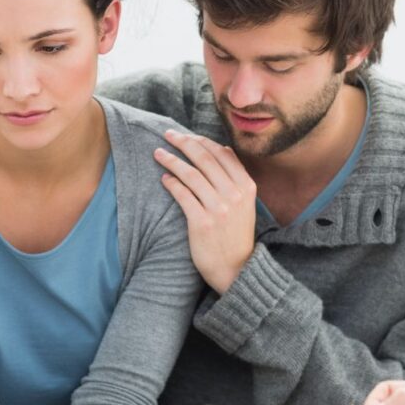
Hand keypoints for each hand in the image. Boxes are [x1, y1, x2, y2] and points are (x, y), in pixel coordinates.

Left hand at [155, 129, 255, 293]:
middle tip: (167, 135)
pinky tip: (164, 178)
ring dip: (171, 160)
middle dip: (183, 142)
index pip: (221, 153)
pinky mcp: (202, 222)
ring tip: (158, 153)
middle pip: (204, 158)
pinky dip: (171, 183)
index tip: (185, 135)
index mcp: (246, 186)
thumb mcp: (246, 203)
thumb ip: (235, 177)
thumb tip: (223, 148)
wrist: (236, 269)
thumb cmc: (236, 234)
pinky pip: (183, 195)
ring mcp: (219, 208)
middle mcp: (234, 194)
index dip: (200, 141)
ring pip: (191, 174)